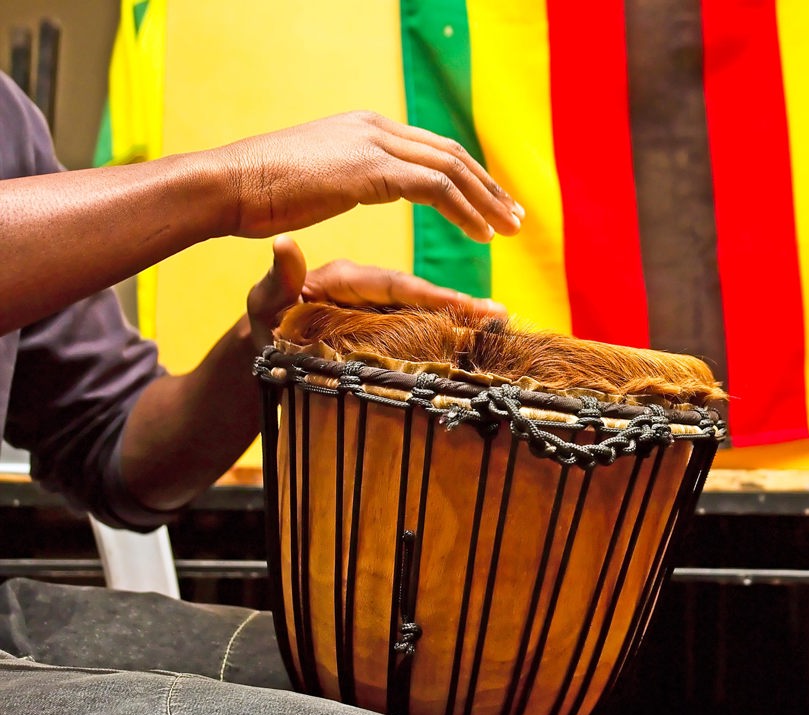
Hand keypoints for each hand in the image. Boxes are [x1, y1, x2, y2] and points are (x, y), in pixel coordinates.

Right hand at [216, 111, 523, 242]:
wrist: (226, 186)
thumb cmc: (259, 193)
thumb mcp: (314, 177)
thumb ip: (345, 174)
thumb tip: (352, 181)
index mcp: (364, 128)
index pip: (431, 148)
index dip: (467, 176)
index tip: (492, 202)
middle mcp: (374, 128)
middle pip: (450, 153)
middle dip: (488, 186)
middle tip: (516, 216)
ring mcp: (373, 144)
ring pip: (450, 168)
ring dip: (486, 200)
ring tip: (509, 229)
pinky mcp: (370, 169)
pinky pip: (435, 188)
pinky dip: (464, 210)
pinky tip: (480, 234)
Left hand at [245, 235, 506, 349]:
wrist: (259, 325)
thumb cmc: (264, 322)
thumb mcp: (265, 303)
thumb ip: (279, 279)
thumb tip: (285, 245)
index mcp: (346, 277)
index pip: (396, 286)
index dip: (432, 297)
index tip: (469, 308)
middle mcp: (366, 281)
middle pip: (420, 286)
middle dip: (460, 299)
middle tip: (500, 312)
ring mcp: (373, 294)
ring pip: (422, 294)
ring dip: (459, 304)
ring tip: (497, 315)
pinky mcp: (375, 307)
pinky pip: (414, 308)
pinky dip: (443, 309)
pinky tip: (471, 317)